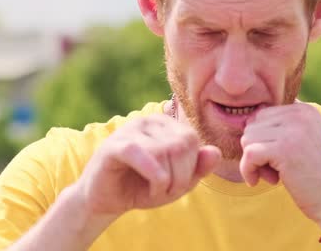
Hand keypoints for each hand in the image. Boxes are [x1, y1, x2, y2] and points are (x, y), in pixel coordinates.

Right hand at [73, 114, 220, 217]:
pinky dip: (155, 176)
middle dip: (181, 176)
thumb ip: (198, 168)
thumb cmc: (141, 188)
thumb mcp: (177, 183)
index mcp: (165, 125)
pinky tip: (153, 189)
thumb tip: (216, 152)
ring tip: (156, 191)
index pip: (192, 139)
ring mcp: (130, 130)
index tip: (177, 186)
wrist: (105, 201)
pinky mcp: (114, 146)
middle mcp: (148, 120)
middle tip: (166, 191)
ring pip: (165, 150)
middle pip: (182, 144)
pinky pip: (143, 154)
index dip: (191, 168)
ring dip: (167, 181)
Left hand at [239, 102, 320, 224]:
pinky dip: (247, 170)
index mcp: (305, 110)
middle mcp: (300, 114)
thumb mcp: (302, 141)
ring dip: (253, 161)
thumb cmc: (315, 175)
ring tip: (273, 175)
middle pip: (252, 124)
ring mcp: (293, 130)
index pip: (263, 114)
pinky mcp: (283, 149)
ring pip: (248, 138)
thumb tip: (244, 120)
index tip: (275, 159)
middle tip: (273, 169)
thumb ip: (280, 127)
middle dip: (256, 149)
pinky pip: (249, 154)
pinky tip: (257, 181)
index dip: (262, 139)